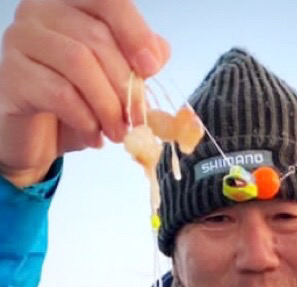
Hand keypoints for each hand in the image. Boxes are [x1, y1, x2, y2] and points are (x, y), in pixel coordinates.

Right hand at [0, 0, 169, 187]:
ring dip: (107, 105)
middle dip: (125, 86)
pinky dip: (85, 119)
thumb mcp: (113, 85)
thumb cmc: (75, 107)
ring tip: (117, 132)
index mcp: (70, 4)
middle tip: (136, 119)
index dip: (135, 32)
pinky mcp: (11, 76)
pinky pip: (58, 93)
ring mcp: (20, 40)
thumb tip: (160, 51)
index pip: (108, 0)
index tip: (151, 68)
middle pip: (96, 37)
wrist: (37, 141)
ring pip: (78, 63)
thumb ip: (137, 65)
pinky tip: (93, 135)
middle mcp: (40, 12)